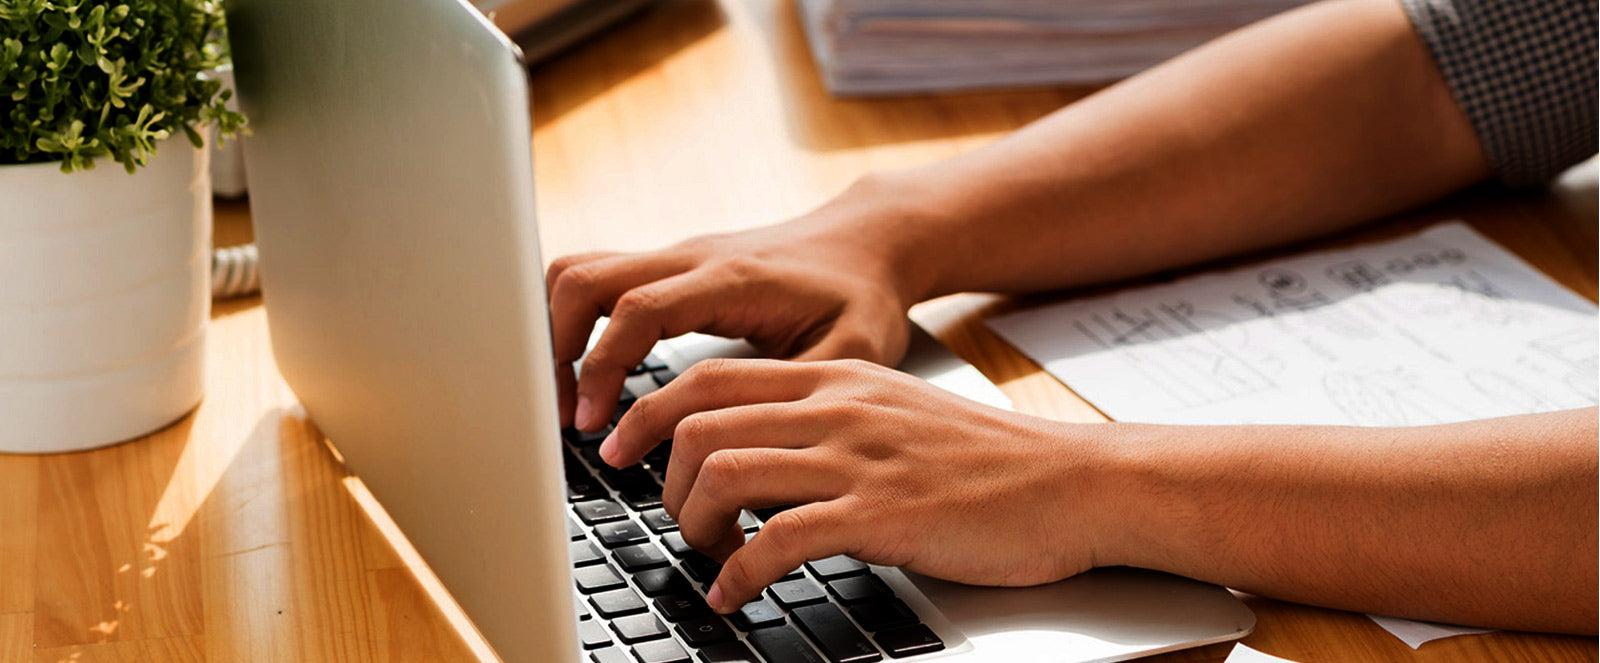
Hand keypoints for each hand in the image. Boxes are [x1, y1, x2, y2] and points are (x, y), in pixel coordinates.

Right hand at [546, 178, 935, 430]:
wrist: (870, 242)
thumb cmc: (863, 297)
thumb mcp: (851, 353)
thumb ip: (795, 393)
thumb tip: (742, 445)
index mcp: (731, 280)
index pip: (637, 310)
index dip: (603, 367)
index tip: (593, 425)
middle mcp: (693, 258)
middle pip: (583, 277)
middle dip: (556, 348)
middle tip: (565, 415)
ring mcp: (677, 257)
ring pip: (580, 271)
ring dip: (559, 332)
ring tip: (569, 399)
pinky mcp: (672, 267)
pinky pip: (601, 279)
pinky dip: (579, 323)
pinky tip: (591, 373)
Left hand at [600, 358, 1117, 612]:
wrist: (1073, 482)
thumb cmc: (987, 461)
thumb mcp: (895, 413)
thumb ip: (827, 419)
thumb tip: (755, 451)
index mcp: (836, 376)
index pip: (710, 377)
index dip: (649, 413)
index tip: (623, 449)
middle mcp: (837, 406)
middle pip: (699, 420)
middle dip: (659, 475)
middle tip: (668, 514)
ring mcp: (858, 458)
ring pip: (724, 471)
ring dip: (692, 522)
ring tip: (705, 554)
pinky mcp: (881, 514)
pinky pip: (775, 540)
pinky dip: (737, 573)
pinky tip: (737, 593)